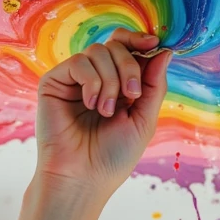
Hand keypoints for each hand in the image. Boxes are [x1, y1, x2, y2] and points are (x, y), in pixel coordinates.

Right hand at [34, 28, 171, 197]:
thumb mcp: (143, 120)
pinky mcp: (54, 82)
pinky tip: (91, 105)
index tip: (154, 43)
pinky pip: (79, 62)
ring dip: (111, 81)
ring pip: (98, 51)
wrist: (83, 178)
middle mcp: (95, 79)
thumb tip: (165, 50)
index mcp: (117, 85)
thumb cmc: (112, 157)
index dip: (139, 41)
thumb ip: (154, 85)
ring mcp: (74, 80)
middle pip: (115, 45)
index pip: (127, 48)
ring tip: (106, 111)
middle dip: (129, 67)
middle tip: (132, 96)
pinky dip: (91, 82)